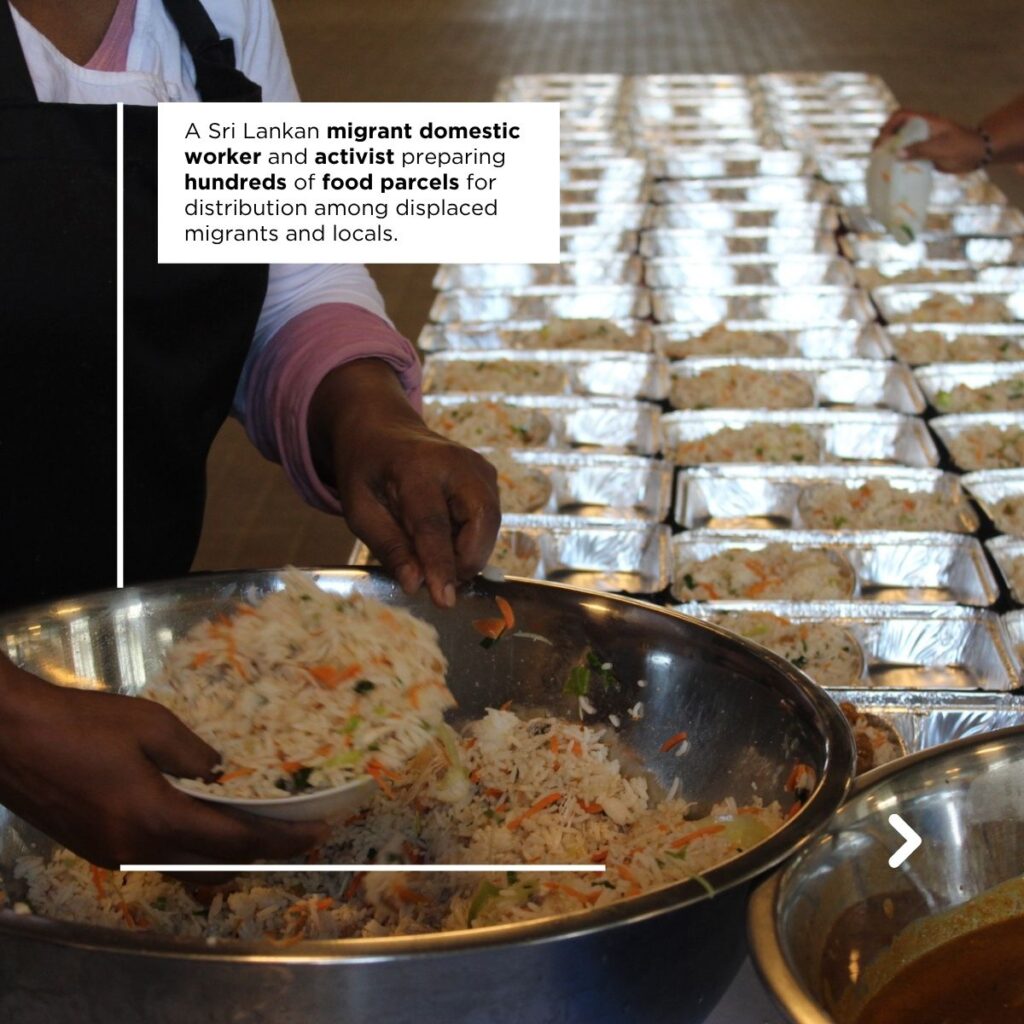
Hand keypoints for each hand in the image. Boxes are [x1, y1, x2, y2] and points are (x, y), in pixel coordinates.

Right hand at [0, 658, 326, 869]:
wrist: (10, 739)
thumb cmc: (81, 724)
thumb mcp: (151, 725)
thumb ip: (196, 755)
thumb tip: (224, 775)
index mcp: (155, 820)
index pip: (236, 841)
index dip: (281, 839)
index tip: (316, 834)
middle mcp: (138, 851)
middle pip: (216, 866)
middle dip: (262, 853)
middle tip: (296, 833)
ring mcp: (116, 855)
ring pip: (188, 869)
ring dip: (228, 856)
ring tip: (260, 828)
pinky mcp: (100, 849)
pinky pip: (161, 859)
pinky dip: (194, 849)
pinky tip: (206, 823)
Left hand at [311, 360, 500, 607]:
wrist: (383, 430)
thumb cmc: (366, 471)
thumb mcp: (359, 510)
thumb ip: (388, 546)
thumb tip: (416, 584)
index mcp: (415, 467)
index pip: (433, 525)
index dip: (440, 565)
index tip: (443, 600)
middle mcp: (456, 462)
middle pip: (480, 521)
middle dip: (466, 560)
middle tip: (438, 580)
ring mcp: (478, 466)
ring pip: (490, 524)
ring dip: (468, 551)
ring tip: (435, 553)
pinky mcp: (488, 475)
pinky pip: (489, 519)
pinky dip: (471, 538)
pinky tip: (445, 535)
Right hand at [874, 109, 985, 173]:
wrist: (977, 154)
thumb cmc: (962, 147)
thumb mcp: (941, 148)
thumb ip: (920, 150)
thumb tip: (897, 154)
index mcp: (926, 121)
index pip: (901, 116)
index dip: (889, 125)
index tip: (882, 140)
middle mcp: (921, 129)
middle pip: (897, 128)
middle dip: (884, 138)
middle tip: (876, 153)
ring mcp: (922, 141)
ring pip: (900, 142)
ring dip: (889, 150)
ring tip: (879, 162)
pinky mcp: (924, 153)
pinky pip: (907, 154)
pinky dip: (897, 161)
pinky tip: (891, 170)